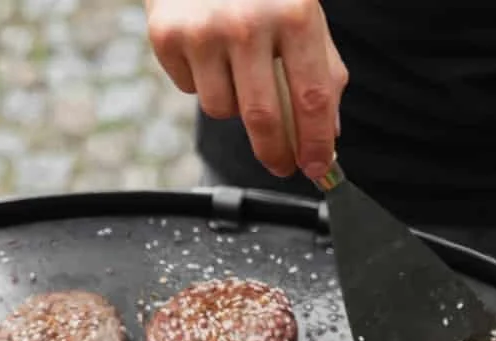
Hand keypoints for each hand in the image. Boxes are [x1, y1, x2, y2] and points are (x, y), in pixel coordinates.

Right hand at [146, 0, 348, 179]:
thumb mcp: (303, 13)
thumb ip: (323, 73)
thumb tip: (328, 136)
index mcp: (295, 13)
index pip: (312, 100)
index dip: (316, 145)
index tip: (318, 171)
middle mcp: (247, 21)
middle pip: (263, 119)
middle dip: (275, 154)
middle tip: (282, 165)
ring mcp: (204, 28)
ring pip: (222, 110)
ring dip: (234, 105)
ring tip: (236, 67)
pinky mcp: (166, 33)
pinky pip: (190, 89)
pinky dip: (201, 80)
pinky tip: (207, 49)